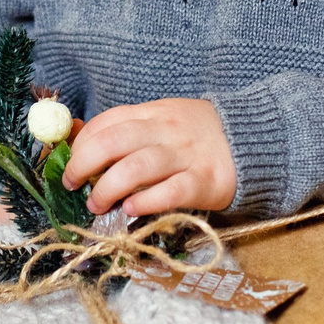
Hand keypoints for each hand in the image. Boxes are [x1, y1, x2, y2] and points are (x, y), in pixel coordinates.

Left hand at [60, 98, 236, 217]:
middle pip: (113, 143)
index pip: (107, 122)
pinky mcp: (203, 182)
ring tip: (97, 204)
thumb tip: (78, 140)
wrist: (253, 141)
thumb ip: (127, 130)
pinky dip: (145, 201)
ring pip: (136, 168)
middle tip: (73, 185)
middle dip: (83, 165)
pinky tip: (130, 209)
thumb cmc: (197, 136)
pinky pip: (169, 192)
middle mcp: (165, 131)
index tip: (70, 164)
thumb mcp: (162, 121)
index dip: (81, 144)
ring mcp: (185, 156)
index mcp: (153, 114)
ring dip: (107, 188)